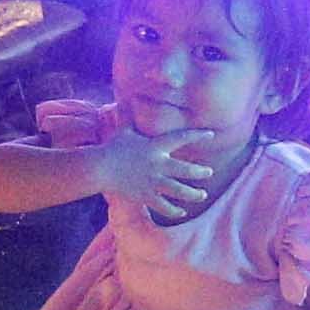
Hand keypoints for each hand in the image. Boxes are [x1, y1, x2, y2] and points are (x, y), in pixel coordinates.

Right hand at [88, 115, 229, 219]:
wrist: (99, 168)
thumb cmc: (112, 148)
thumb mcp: (123, 130)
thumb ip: (129, 116)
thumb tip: (126, 99)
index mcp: (155, 147)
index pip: (180, 138)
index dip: (197, 136)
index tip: (210, 134)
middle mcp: (157, 164)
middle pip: (185, 170)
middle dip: (200, 172)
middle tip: (209, 173)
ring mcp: (152, 182)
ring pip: (178, 190)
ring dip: (193, 194)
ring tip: (202, 195)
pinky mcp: (145, 196)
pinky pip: (163, 205)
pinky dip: (173, 210)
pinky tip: (181, 211)